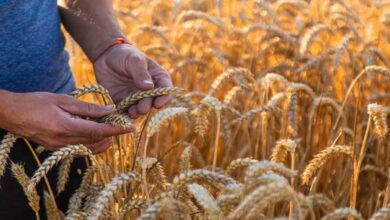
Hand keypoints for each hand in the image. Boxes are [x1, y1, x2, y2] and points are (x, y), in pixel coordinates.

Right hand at [0, 91, 133, 152]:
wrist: (12, 114)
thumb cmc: (36, 102)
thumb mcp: (63, 100)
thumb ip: (88, 108)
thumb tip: (110, 110)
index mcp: (66, 127)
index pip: (99, 131)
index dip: (116, 130)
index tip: (130, 127)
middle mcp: (64, 142)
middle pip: (96, 141)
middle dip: (112, 135)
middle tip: (124, 126)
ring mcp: (59, 148)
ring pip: (89, 147)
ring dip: (103, 140)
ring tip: (113, 130)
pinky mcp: (56, 150)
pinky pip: (80, 148)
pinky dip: (92, 143)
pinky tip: (97, 135)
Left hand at [93, 44, 172, 118]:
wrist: (106, 57)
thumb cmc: (125, 54)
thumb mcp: (134, 60)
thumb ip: (140, 72)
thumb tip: (148, 87)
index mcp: (158, 78)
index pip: (165, 90)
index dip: (164, 98)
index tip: (158, 104)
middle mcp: (149, 91)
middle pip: (152, 102)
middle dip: (147, 106)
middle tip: (141, 109)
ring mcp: (137, 98)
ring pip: (140, 109)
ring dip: (137, 112)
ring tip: (132, 112)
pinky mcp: (123, 103)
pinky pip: (125, 111)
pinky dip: (124, 115)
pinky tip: (120, 115)